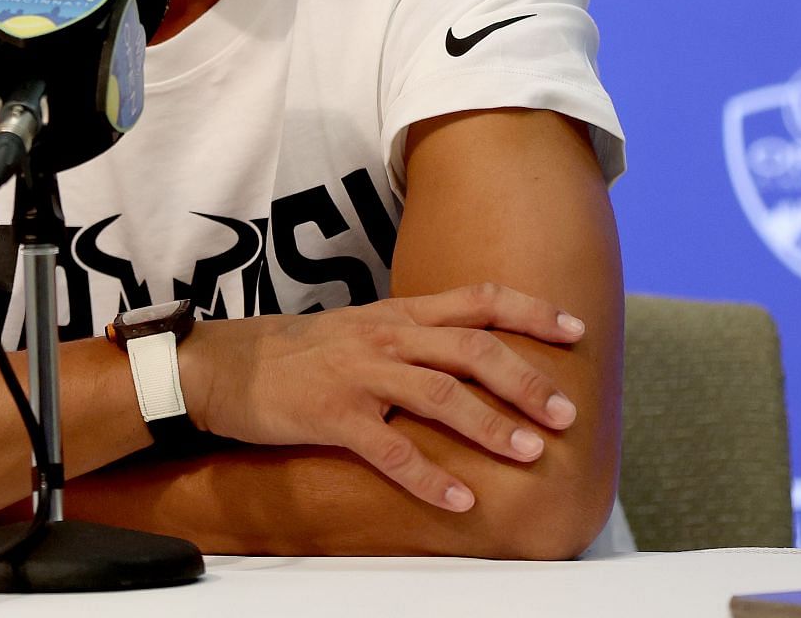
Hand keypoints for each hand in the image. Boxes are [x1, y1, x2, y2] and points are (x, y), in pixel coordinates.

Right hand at [179, 282, 583, 512]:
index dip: (530, 312)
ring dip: (490, 425)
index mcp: (398, 315)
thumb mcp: (360, 330)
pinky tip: (458, 498)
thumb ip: (411, 339)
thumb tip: (467, 358)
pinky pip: (390, 447)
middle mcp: (386, 337)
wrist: (226, 365)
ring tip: (528, 452)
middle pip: (472, 349)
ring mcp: (360, 374)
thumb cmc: (297, 353)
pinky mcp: (332, 415)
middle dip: (525, 380)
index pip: (477, 301)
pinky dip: (428, 475)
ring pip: (441, 395)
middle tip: (565, 413)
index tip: (574, 330)